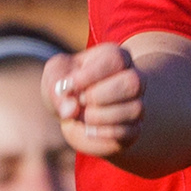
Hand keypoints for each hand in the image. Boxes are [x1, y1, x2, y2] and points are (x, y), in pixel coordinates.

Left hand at [44, 43, 143, 159]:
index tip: (67, 86)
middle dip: (101, 95)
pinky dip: (105, 133)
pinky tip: (88, 131)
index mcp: (115, 57)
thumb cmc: (66, 85)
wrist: (72, 114)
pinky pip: (130, 131)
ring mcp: (136, 104)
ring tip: (82, 117)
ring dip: (102, 116)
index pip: (115, 59)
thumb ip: (57, 85)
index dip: (90, 75)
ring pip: (135, 109)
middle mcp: (132, 78)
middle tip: (81, 100)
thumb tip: (71, 110)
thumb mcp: (54, 76)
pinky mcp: (134, 129)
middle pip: (132, 82)